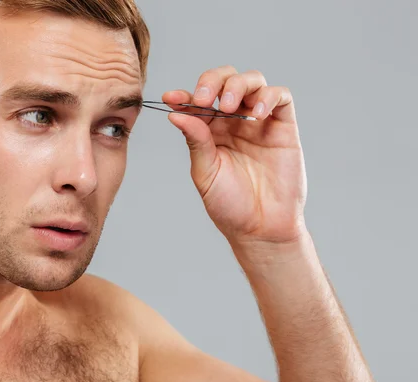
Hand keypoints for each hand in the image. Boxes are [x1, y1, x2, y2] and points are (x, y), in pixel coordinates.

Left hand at [164, 66, 307, 244]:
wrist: (261, 228)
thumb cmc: (230, 204)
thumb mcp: (206, 172)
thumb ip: (195, 141)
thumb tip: (175, 114)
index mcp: (210, 131)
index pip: (197, 102)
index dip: (184, 95)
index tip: (172, 98)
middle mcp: (234, 121)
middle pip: (225, 80)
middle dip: (213, 81)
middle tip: (205, 99)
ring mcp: (259, 122)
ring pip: (252, 81)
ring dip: (238, 85)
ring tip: (230, 106)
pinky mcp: (284, 127)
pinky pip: (281, 96)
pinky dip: (268, 97)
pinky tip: (256, 115)